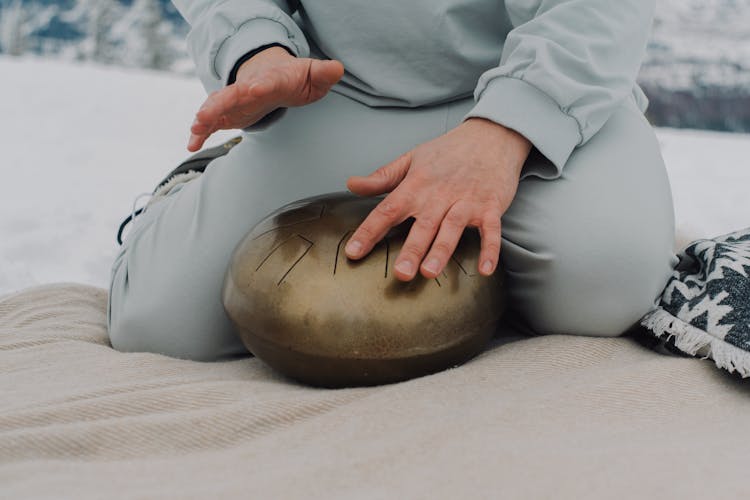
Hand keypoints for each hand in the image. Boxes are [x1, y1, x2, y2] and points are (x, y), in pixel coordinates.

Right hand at [188, 46, 344, 150]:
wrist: (271, 74)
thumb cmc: (294, 77)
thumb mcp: (312, 75)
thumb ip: (324, 73)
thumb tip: (338, 68)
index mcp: (270, 80)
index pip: (265, 82)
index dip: (260, 85)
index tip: (254, 89)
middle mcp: (247, 89)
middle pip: (232, 94)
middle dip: (219, 103)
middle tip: (206, 114)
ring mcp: (234, 100)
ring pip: (216, 107)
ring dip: (205, 117)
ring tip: (195, 129)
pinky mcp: (227, 113)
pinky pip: (211, 122)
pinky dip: (200, 132)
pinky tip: (191, 145)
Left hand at [345, 118, 531, 280]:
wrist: (491, 135)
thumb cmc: (448, 151)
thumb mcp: (411, 159)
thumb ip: (382, 177)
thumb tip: (352, 184)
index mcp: (416, 185)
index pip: (388, 210)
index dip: (369, 231)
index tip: (354, 251)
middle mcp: (439, 195)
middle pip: (422, 226)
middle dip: (411, 250)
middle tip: (400, 273)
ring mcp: (466, 201)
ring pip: (452, 229)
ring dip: (441, 251)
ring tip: (429, 273)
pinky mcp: (491, 207)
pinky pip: (491, 231)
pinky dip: (490, 250)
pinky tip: (484, 270)